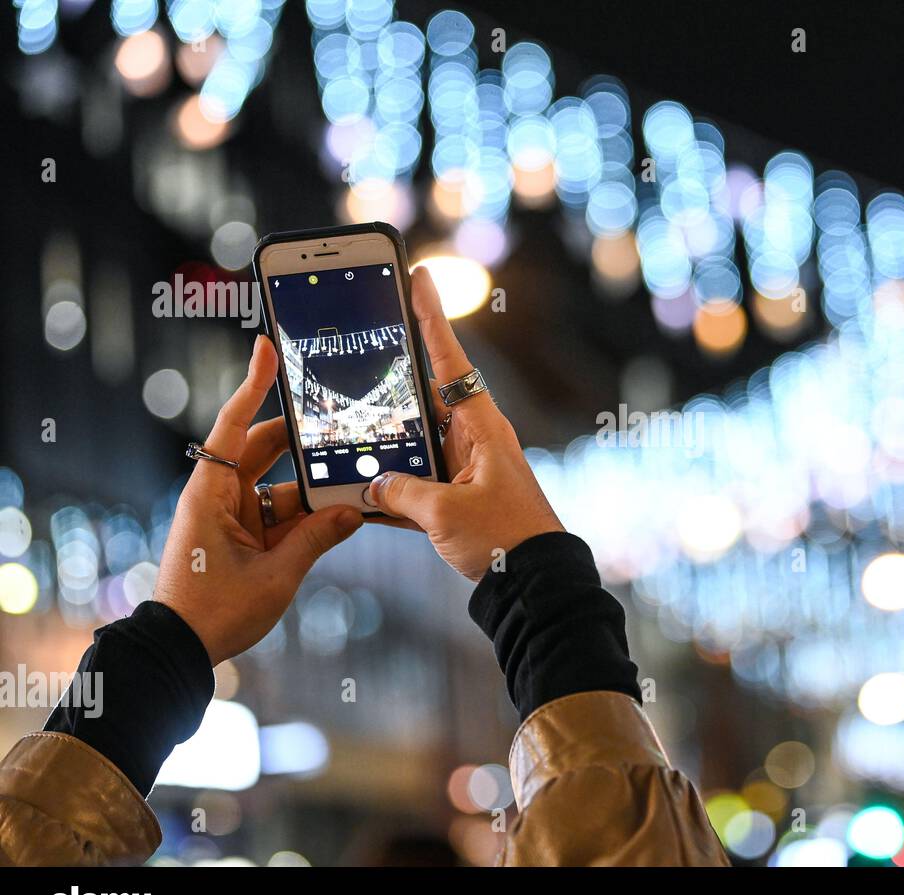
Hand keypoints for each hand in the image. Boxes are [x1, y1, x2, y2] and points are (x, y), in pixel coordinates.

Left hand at [153, 336, 363, 664]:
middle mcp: (219, 497)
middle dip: (302, 438)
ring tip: (355, 477)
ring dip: (313, 486)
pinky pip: (281, 515)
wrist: (180, 652)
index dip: (253, 386)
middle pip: (263, 450)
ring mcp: (231, 518)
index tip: (267, 349)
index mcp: (211, 493)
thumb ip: (318, 538)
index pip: (234, 426)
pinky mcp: (243, 539)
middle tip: (338, 418)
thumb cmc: (214, 612)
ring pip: (279, 486)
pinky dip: (309, 515)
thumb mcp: (276, 575)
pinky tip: (344, 513)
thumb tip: (353, 510)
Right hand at [366, 266, 563, 580]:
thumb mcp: (445, 513)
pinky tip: (359, 491)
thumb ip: (401, 492)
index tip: (419, 276)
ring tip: (346, 418)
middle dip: (394, 371)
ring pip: (415, 439)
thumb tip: (372, 484)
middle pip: (425, 393)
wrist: (533, 585)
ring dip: (385, 437)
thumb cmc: (505, 540)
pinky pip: (416, 480)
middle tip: (365, 337)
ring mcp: (466, 467)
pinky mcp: (458, 498)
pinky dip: (391, 485)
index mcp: (481, 426)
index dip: (430, 318)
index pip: (448, 360)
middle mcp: (474, 438)